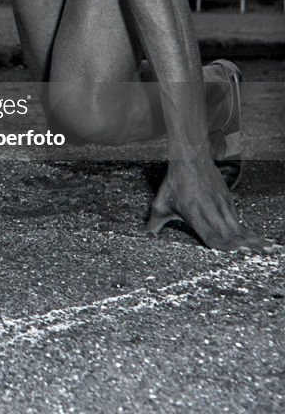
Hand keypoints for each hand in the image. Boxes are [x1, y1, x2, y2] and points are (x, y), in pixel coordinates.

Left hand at [146, 158, 279, 251]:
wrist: (190, 158)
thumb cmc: (175, 182)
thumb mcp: (161, 202)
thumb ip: (155, 222)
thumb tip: (146, 235)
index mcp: (195, 214)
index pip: (213, 237)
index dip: (224, 247)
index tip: (235, 254)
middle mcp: (211, 211)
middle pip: (231, 234)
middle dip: (245, 246)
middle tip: (259, 254)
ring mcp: (222, 204)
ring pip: (239, 225)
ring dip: (252, 237)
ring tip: (267, 247)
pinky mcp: (227, 198)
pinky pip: (238, 217)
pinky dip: (247, 227)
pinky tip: (255, 235)